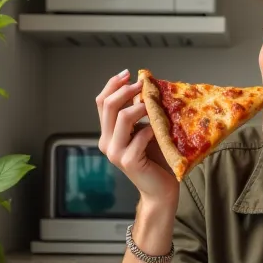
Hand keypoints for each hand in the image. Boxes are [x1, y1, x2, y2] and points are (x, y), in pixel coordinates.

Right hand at [96, 70, 178, 205]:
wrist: (161, 189)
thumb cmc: (156, 159)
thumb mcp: (145, 130)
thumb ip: (139, 113)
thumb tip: (144, 86)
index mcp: (107, 133)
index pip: (101, 102)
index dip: (112, 85)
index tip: (128, 73)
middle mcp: (106, 142)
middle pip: (108, 106)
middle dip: (126, 90)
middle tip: (142, 84)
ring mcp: (115, 153)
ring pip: (122, 118)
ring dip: (140, 107)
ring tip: (153, 106)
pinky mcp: (128, 161)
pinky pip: (139, 136)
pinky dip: (151, 129)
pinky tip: (158, 131)